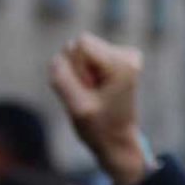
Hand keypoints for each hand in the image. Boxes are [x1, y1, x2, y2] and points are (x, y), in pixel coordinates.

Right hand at [49, 33, 149, 184]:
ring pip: (79, 51)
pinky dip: (84, 75)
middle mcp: (127, 55)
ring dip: (79, 74)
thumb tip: (56, 58)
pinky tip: (96, 91)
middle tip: (90, 94)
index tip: (87, 89)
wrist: (117, 140)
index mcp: (122, 64)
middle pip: (79, 44)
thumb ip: (61, 78)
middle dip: (77, 70)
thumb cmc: (100, 127)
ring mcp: (123, 56)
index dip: (75, 68)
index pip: (80, 44)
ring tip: (93, 94)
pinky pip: (84, 58)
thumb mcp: (76, 107)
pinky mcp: (116, 60)